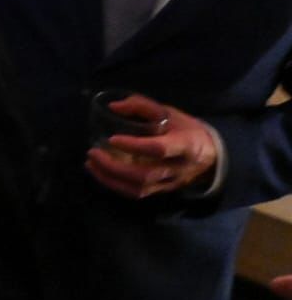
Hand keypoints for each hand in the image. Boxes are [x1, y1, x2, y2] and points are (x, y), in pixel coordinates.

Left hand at [85, 93, 217, 198]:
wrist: (210, 154)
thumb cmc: (186, 129)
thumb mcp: (169, 112)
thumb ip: (142, 106)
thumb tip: (113, 107)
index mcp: (184, 145)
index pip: (159, 149)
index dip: (135, 146)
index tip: (112, 139)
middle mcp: (177, 168)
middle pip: (144, 175)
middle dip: (114, 166)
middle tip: (93, 152)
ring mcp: (170, 182)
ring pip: (138, 188)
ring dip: (110, 178)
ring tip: (90, 164)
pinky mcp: (162, 190)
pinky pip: (137, 193)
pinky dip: (115, 185)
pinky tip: (100, 173)